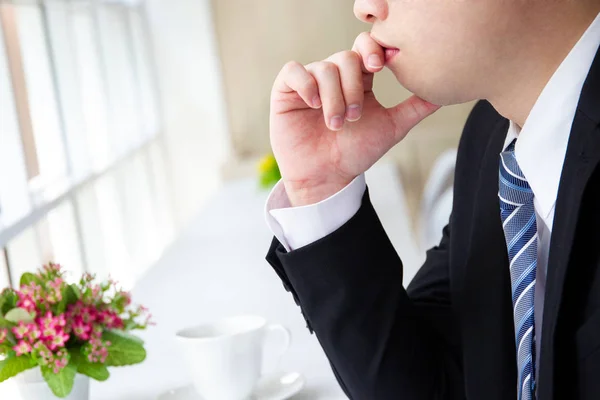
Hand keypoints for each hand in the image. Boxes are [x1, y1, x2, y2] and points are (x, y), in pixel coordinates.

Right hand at [270, 32, 440, 205]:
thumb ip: (417, 107)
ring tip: (336, 124)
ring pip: (323, 68)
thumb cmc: (357, 153)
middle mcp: (334, 77)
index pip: (365, 47)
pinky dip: (306, 84)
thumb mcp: (393, 127)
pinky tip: (314, 105)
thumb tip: (445, 92)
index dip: (372, 49)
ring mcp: (310, 83)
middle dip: (354, 86)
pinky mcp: (286, 92)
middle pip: (346, 58)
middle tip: (356, 116)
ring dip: (333, 97)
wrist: (328, 178)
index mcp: (358, 79)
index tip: (381, 66)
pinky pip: (293, 71)